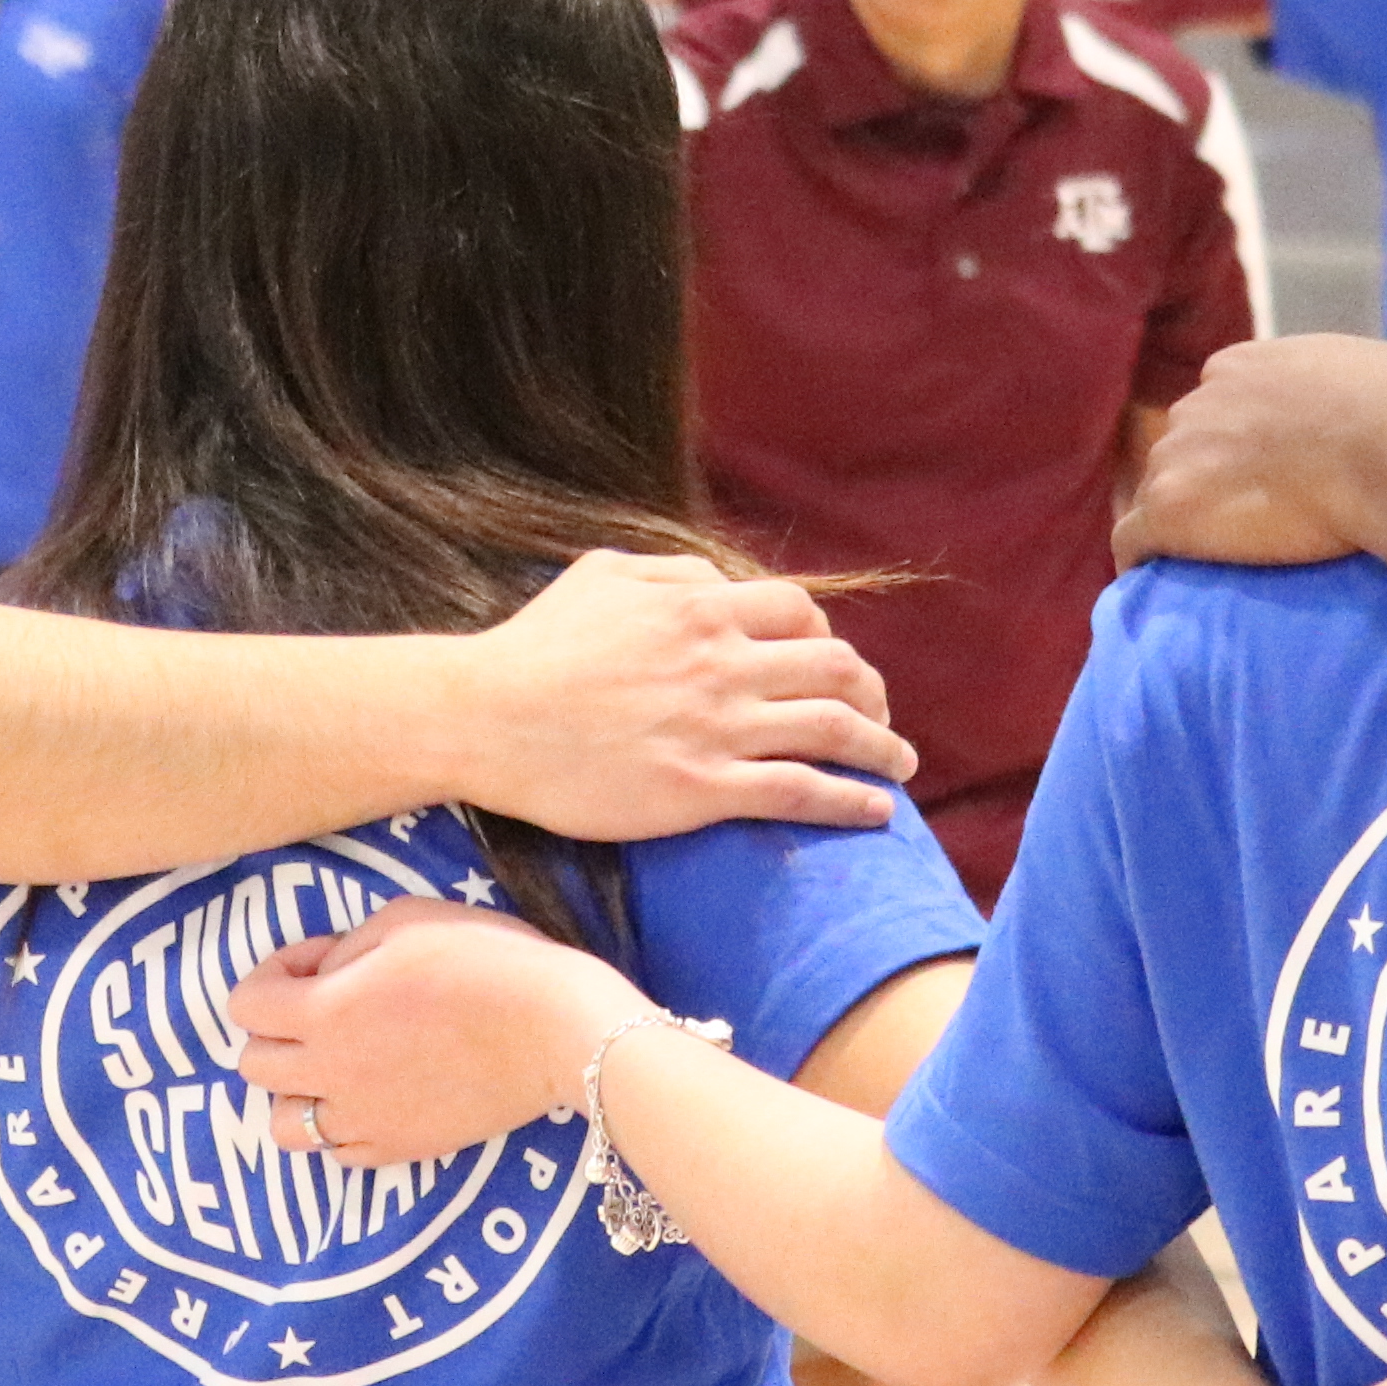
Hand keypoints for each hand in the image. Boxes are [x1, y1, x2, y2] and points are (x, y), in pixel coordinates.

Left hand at [230, 902, 643, 1167]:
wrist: (554, 1027)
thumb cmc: (485, 959)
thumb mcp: (406, 918)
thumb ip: (346, 947)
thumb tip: (325, 973)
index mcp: (324, 1013)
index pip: (245, 1005)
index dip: (273, 973)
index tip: (318, 962)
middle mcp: (330, 1074)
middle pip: (254, 1067)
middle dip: (276, 1030)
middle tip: (324, 1008)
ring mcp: (363, 1120)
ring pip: (285, 1126)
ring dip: (297, 1092)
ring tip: (337, 1066)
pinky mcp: (401, 1150)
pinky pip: (340, 1153)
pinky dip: (342, 1126)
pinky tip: (373, 1096)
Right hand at [458, 550, 907, 837]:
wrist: (485, 718)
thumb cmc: (534, 647)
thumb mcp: (603, 576)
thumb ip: (673, 572)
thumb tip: (720, 581)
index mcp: (702, 610)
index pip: (801, 616)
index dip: (828, 640)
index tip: (833, 666)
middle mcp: (723, 664)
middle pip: (836, 670)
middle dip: (871, 693)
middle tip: (880, 717)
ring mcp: (718, 729)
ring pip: (833, 730)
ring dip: (883, 747)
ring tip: (901, 765)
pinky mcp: (702, 791)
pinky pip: (800, 793)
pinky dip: (851, 802)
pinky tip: (877, 813)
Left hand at [1114, 334, 1386, 570]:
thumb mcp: (1363, 366)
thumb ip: (1330, 377)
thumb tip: (1355, 393)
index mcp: (1239, 368)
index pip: (1216, 404)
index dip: (1232, 441)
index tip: (1254, 472)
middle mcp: (1198, 403)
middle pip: (1183, 445)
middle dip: (1203, 475)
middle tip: (1242, 518)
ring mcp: (1178, 455)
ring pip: (1156, 488)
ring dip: (1177, 517)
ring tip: (1207, 556)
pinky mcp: (1171, 509)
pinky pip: (1131, 538)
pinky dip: (1140, 557)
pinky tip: (1152, 579)